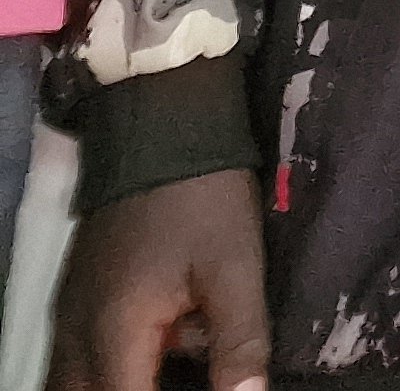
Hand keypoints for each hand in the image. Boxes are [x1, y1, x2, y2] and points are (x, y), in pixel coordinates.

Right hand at [54, 170, 270, 390]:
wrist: (160, 128)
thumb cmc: (203, 197)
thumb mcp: (236, 268)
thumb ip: (240, 342)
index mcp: (115, 335)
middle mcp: (75, 336)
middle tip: (184, 375)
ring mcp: (67, 318)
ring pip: (74, 385)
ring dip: (121, 383)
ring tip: (169, 360)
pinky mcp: (73, 301)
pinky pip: (75, 362)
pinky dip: (108, 372)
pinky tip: (154, 356)